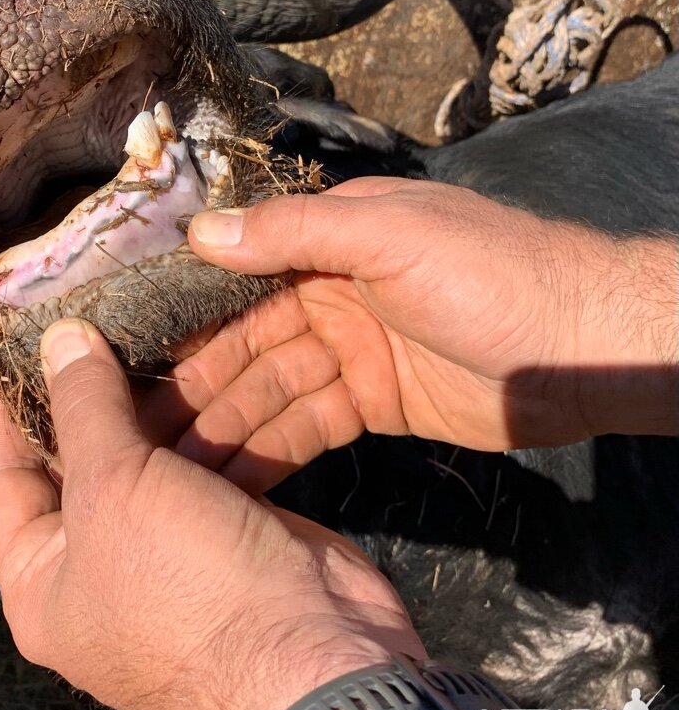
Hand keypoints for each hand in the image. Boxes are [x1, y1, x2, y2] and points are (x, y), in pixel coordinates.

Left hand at [0, 318, 423, 709]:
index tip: (15, 349)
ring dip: (156, 397)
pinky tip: (205, 359)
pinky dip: (208, 417)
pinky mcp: (228, 527)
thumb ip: (84, 406)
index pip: (6, 482)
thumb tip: (57, 336)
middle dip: (90, 394)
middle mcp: (100, 564)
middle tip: (93, 320)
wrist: (313, 659)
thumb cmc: (182, 582)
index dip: (6, 414)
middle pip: (82, 462)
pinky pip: (205, 461)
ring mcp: (170, 546)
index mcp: (44, 578)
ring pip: (151, 456)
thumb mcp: (112, 488)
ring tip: (151, 325)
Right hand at [139, 178, 677, 492]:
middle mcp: (328, 292)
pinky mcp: (371, 404)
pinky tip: (225, 476)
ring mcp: (350, 352)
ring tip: (170, 466)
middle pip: (246, 342)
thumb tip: (198, 232)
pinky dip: (269, 449)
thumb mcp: (391, 237)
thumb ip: (294, 233)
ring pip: (270, 389)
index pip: (237, 274)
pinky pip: (307, 425)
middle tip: (136, 431)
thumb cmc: (486, 276)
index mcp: (328, 241)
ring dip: (223, 425)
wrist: (582, 350)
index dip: (186, 313)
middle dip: (195, 384)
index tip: (127, 351)